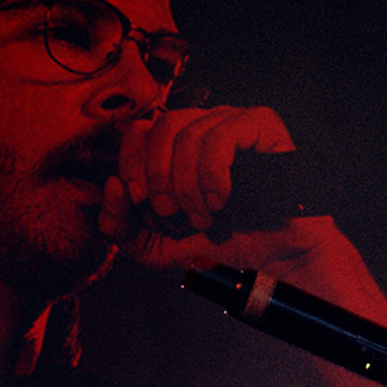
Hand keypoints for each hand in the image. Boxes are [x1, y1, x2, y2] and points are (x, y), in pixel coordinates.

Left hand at [99, 103, 296, 261]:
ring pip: (188, 134)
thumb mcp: (158, 249)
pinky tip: (223, 200)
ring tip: (207, 216)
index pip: (138, 130)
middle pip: (159, 125)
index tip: (143, 201)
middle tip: (173, 212)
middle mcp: (204, 127)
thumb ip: (121, 227)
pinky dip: (213, 175)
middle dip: (158, 176)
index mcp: (178, 147)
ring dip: (189, 186)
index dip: (131, 164)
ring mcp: (233, 122)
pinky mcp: (261, 126)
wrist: (275, 264)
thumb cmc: (223, 251)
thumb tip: (110, 186)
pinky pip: (222, 135)